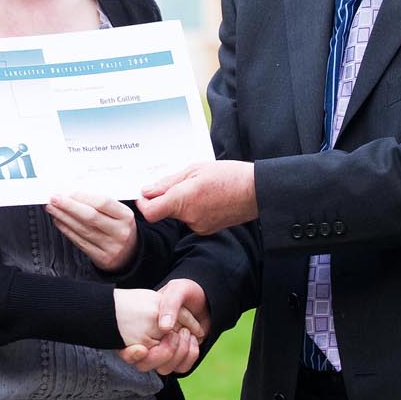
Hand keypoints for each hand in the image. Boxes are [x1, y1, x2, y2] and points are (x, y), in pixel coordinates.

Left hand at [46, 192, 137, 271]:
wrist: (129, 254)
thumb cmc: (119, 228)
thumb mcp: (119, 213)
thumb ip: (100, 204)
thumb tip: (73, 194)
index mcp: (126, 216)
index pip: (103, 203)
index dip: (83, 197)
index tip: (68, 192)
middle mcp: (120, 232)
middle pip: (90, 217)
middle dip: (68, 206)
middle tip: (54, 199)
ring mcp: (111, 246)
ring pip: (82, 229)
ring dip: (63, 217)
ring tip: (53, 208)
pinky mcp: (101, 258)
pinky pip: (79, 241)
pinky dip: (66, 230)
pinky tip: (59, 221)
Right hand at [120, 279, 208, 374]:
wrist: (202, 298)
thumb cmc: (186, 292)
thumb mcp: (177, 291)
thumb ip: (170, 305)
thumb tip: (164, 328)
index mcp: (140, 328)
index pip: (128, 353)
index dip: (131, 355)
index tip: (142, 349)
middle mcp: (149, 343)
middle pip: (146, 365)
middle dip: (165, 351)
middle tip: (178, 332)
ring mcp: (164, 351)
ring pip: (164, 369)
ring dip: (178, 352)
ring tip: (186, 332)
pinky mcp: (179, 357)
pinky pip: (181, 368)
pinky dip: (190, 355)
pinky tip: (194, 338)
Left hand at [138, 160, 257, 234]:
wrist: (257, 192)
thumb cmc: (229, 176)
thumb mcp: (195, 169)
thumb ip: (168, 183)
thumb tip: (147, 191)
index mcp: (183, 200)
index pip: (150, 212)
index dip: (144, 203)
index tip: (146, 194)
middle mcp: (189, 217)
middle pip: (164, 211)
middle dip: (165, 198)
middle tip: (180, 182)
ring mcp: (198, 226)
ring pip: (178, 214)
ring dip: (181, 202)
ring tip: (200, 187)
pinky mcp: (207, 229)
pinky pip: (191, 218)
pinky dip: (193, 208)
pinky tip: (207, 197)